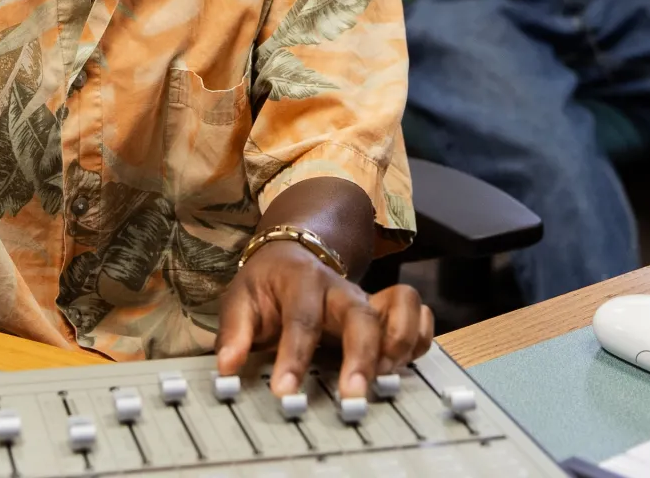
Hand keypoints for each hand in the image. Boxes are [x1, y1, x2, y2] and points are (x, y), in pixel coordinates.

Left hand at [214, 243, 433, 399]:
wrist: (294, 253)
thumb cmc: (268, 283)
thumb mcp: (241, 298)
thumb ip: (235, 333)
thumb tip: (228, 368)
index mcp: (303, 281)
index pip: (301, 319)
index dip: (294, 357)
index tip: (284, 392)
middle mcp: (342, 288)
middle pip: (362, 315)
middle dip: (360, 357)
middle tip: (352, 396)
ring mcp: (369, 298)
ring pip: (403, 305)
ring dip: (399, 344)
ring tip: (381, 379)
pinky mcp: (387, 310)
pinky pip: (420, 315)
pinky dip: (420, 337)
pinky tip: (402, 364)